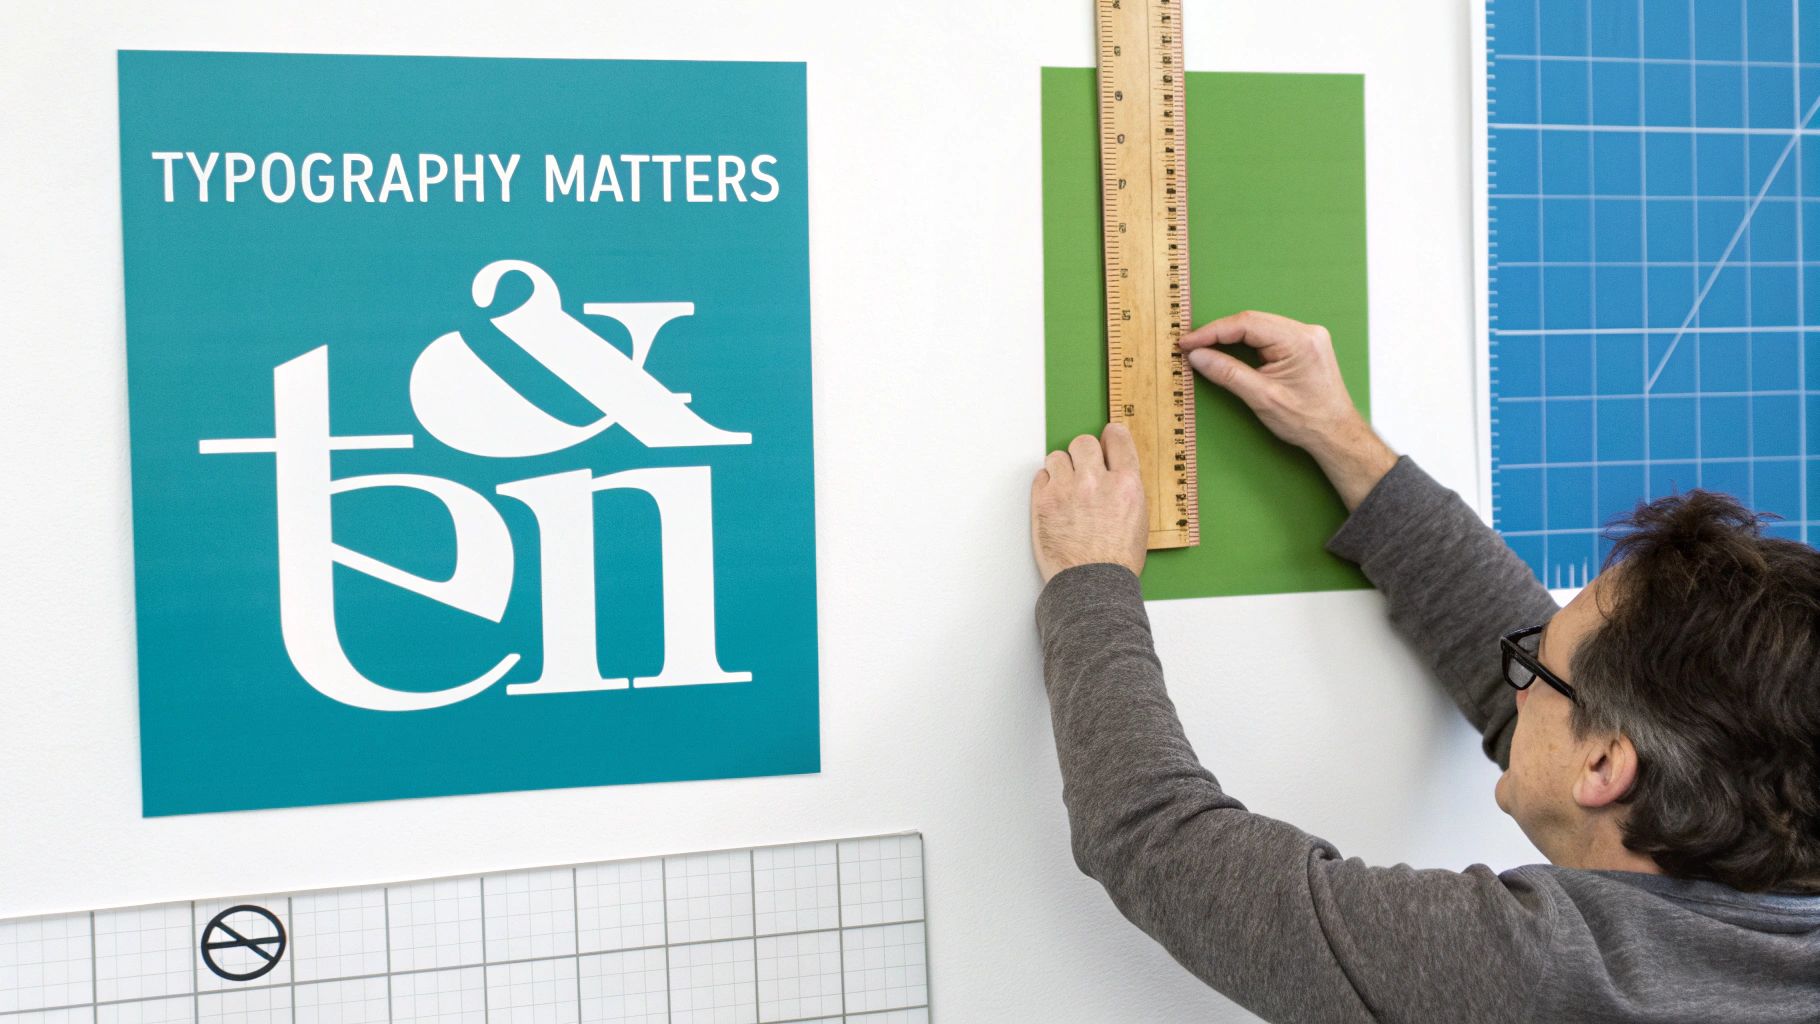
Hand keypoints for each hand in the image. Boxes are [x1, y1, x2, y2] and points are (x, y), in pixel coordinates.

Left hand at [1031, 423, 1147, 583]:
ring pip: (1057, 456)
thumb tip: (1115, 471)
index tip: (1106, 439)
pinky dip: (1046, 485)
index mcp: (1126, 484)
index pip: (1117, 439)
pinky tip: (1055, 499)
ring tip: (1066, 488)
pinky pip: (1041, 476)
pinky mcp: (1043, 501)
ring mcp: (1067, 489)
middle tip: (1082, 469)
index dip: (1111, 437)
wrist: (1092, 585)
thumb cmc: (1116, 561)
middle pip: (1083, 442)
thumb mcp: (1138, 519)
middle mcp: (1097, 481)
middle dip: (1083, 453)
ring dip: (1061, 468)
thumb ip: (1126, 489)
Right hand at [1177, 310, 1395, 509]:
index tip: (1188, 343)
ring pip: (1259, 326)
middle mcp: (1305, 331)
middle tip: (1191, 346)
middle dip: (1218, 333)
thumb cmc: (1306, 420)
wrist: (1335, 434)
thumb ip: (1227, 373)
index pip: (1246, 324)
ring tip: (1205, 347)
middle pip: (1252, 321)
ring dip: (1231, 336)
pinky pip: (1268, 335)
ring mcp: (1307, 336)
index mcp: (1299, 340)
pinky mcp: (1304, 345)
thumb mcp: (1261, 397)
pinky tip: (1229, 349)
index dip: (1212, 332)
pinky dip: (1246, 342)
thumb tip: (1197, 356)